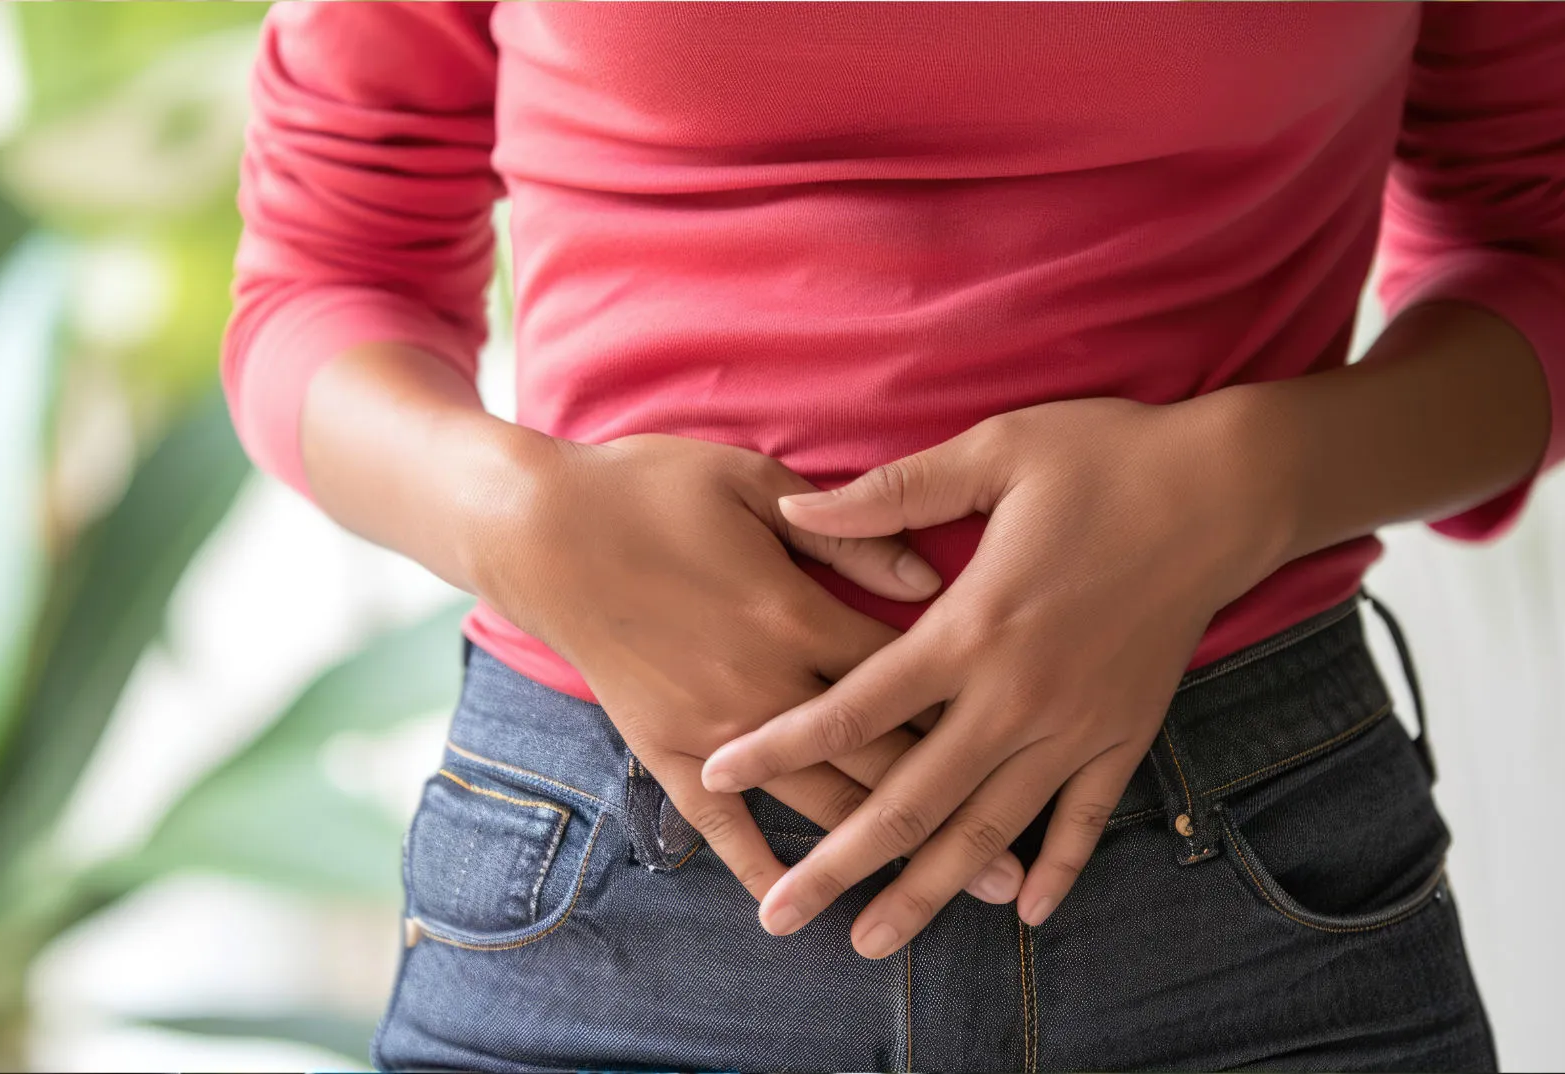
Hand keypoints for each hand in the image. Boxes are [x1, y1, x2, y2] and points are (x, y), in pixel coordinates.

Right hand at [460, 432, 1026, 902]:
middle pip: (882, 761)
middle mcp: (767, 685)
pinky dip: (758, 866)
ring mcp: (715, 727)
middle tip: (1014, 872)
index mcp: (797, 612)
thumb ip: (847, 533)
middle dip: (954, 813)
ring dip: (880, 856)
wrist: (539, 529)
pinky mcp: (663, 748)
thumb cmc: (651, 487)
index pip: (908, 677)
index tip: (1025, 740)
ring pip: (816, 802)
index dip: (971, 712)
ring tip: (941, 900)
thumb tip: (931, 580)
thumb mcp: (753, 480)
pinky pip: (720, 823)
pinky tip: (794, 908)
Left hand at [700, 396, 1288, 953]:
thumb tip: (796, 509)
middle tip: (782, 917)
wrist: (1229, 486)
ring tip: (874, 941)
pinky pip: (1085, 817)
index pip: (853, 705)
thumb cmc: (1103, 457)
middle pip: (910, 799)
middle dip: (839, 864)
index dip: (780, 742)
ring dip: (929, 891)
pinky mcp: (1127, 731)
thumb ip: (889, 494)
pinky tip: (1023, 912)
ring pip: (988, 829)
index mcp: (969, 627)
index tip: (718, 773)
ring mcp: (1075, 723)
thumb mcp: (991, 452)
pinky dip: (1055, 867)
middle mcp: (1016, 693)